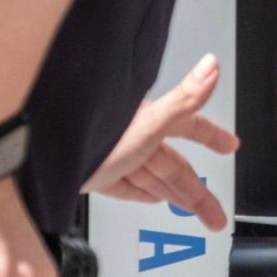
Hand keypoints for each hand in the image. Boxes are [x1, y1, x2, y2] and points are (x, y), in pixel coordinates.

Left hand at [84, 54, 238, 224]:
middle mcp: (134, 136)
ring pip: (153, 178)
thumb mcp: (150, 120)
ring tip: (191, 209)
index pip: (191, 127)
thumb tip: (212, 65)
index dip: (212, 136)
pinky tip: (149, 198)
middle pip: (174, 166)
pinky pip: (127, 187)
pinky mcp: (97, 175)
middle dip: (197, 191)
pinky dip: (142, 193)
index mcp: (150, 120)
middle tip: (215, 212)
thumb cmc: (93, 132)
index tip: (230, 145)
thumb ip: (185, 97)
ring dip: (173, 195)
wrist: (47, 154)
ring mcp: (116, 156)